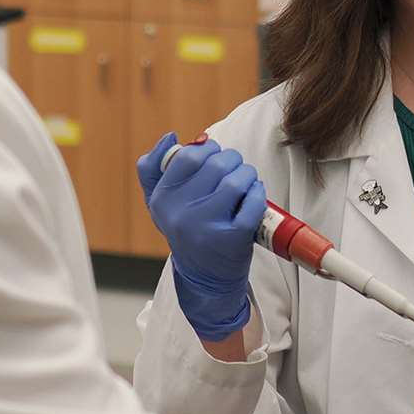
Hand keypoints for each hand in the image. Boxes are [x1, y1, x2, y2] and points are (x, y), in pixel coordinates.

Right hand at [135, 134, 264, 339]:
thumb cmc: (187, 231)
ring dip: (247, 175)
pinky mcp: (233, 238)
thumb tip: (170, 136)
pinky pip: (253, 201)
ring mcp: (207, 226)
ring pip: (236, 180)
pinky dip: (258, 194)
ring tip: (246, 182)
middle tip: (235, 170)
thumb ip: (154, 168)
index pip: (188, 156)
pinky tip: (254, 197)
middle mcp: (180, 213)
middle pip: (216, 164)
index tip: (214, 157)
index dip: (207, 150)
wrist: (205, 278)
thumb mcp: (160, 203)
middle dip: (232, 161)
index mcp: (162, 199)